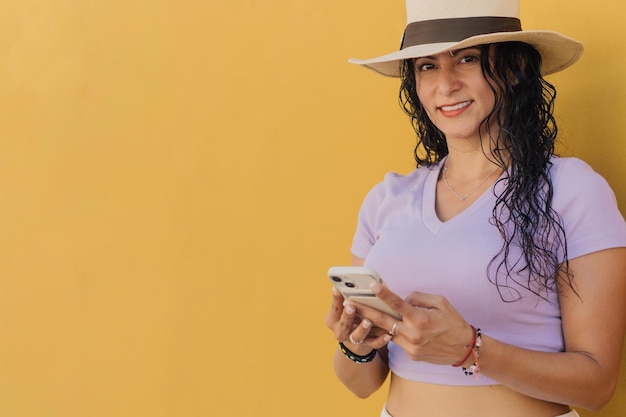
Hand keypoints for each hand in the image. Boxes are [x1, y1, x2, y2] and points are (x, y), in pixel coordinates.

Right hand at [325, 287, 389, 352]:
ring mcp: (353, 339)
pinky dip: (381, 340)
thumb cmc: (350, 315)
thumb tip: (347, 277)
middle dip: (347, 316)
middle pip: (343, 325)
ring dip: (362, 329)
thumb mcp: (342, 307)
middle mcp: (341, 331)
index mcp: (333, 320)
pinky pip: (374, 344)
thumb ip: (344, 295)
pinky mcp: (367, 344)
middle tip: (351, 307)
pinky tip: (388, 334)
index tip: (337, 289)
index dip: (336, 299)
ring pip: (357, 336)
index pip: (334, 308)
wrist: (355, 336)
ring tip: (367, 322)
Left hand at [352, 283, 473, 365]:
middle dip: (364, 311)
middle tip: (348, 303)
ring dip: (371, 323)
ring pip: (386, 332)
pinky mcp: (411, 355)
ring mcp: (410, 346)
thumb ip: (418, 298)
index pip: (398, 304)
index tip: (372, 286)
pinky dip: (388, 332)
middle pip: (383, 321)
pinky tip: (376, 326)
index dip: (384, 294)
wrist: (464, 350)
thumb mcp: (440, 302)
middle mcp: (413, 334)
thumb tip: (402, 299)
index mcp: (420, 319)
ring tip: (356, 313)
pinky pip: (397, 340)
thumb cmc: (453, 322)